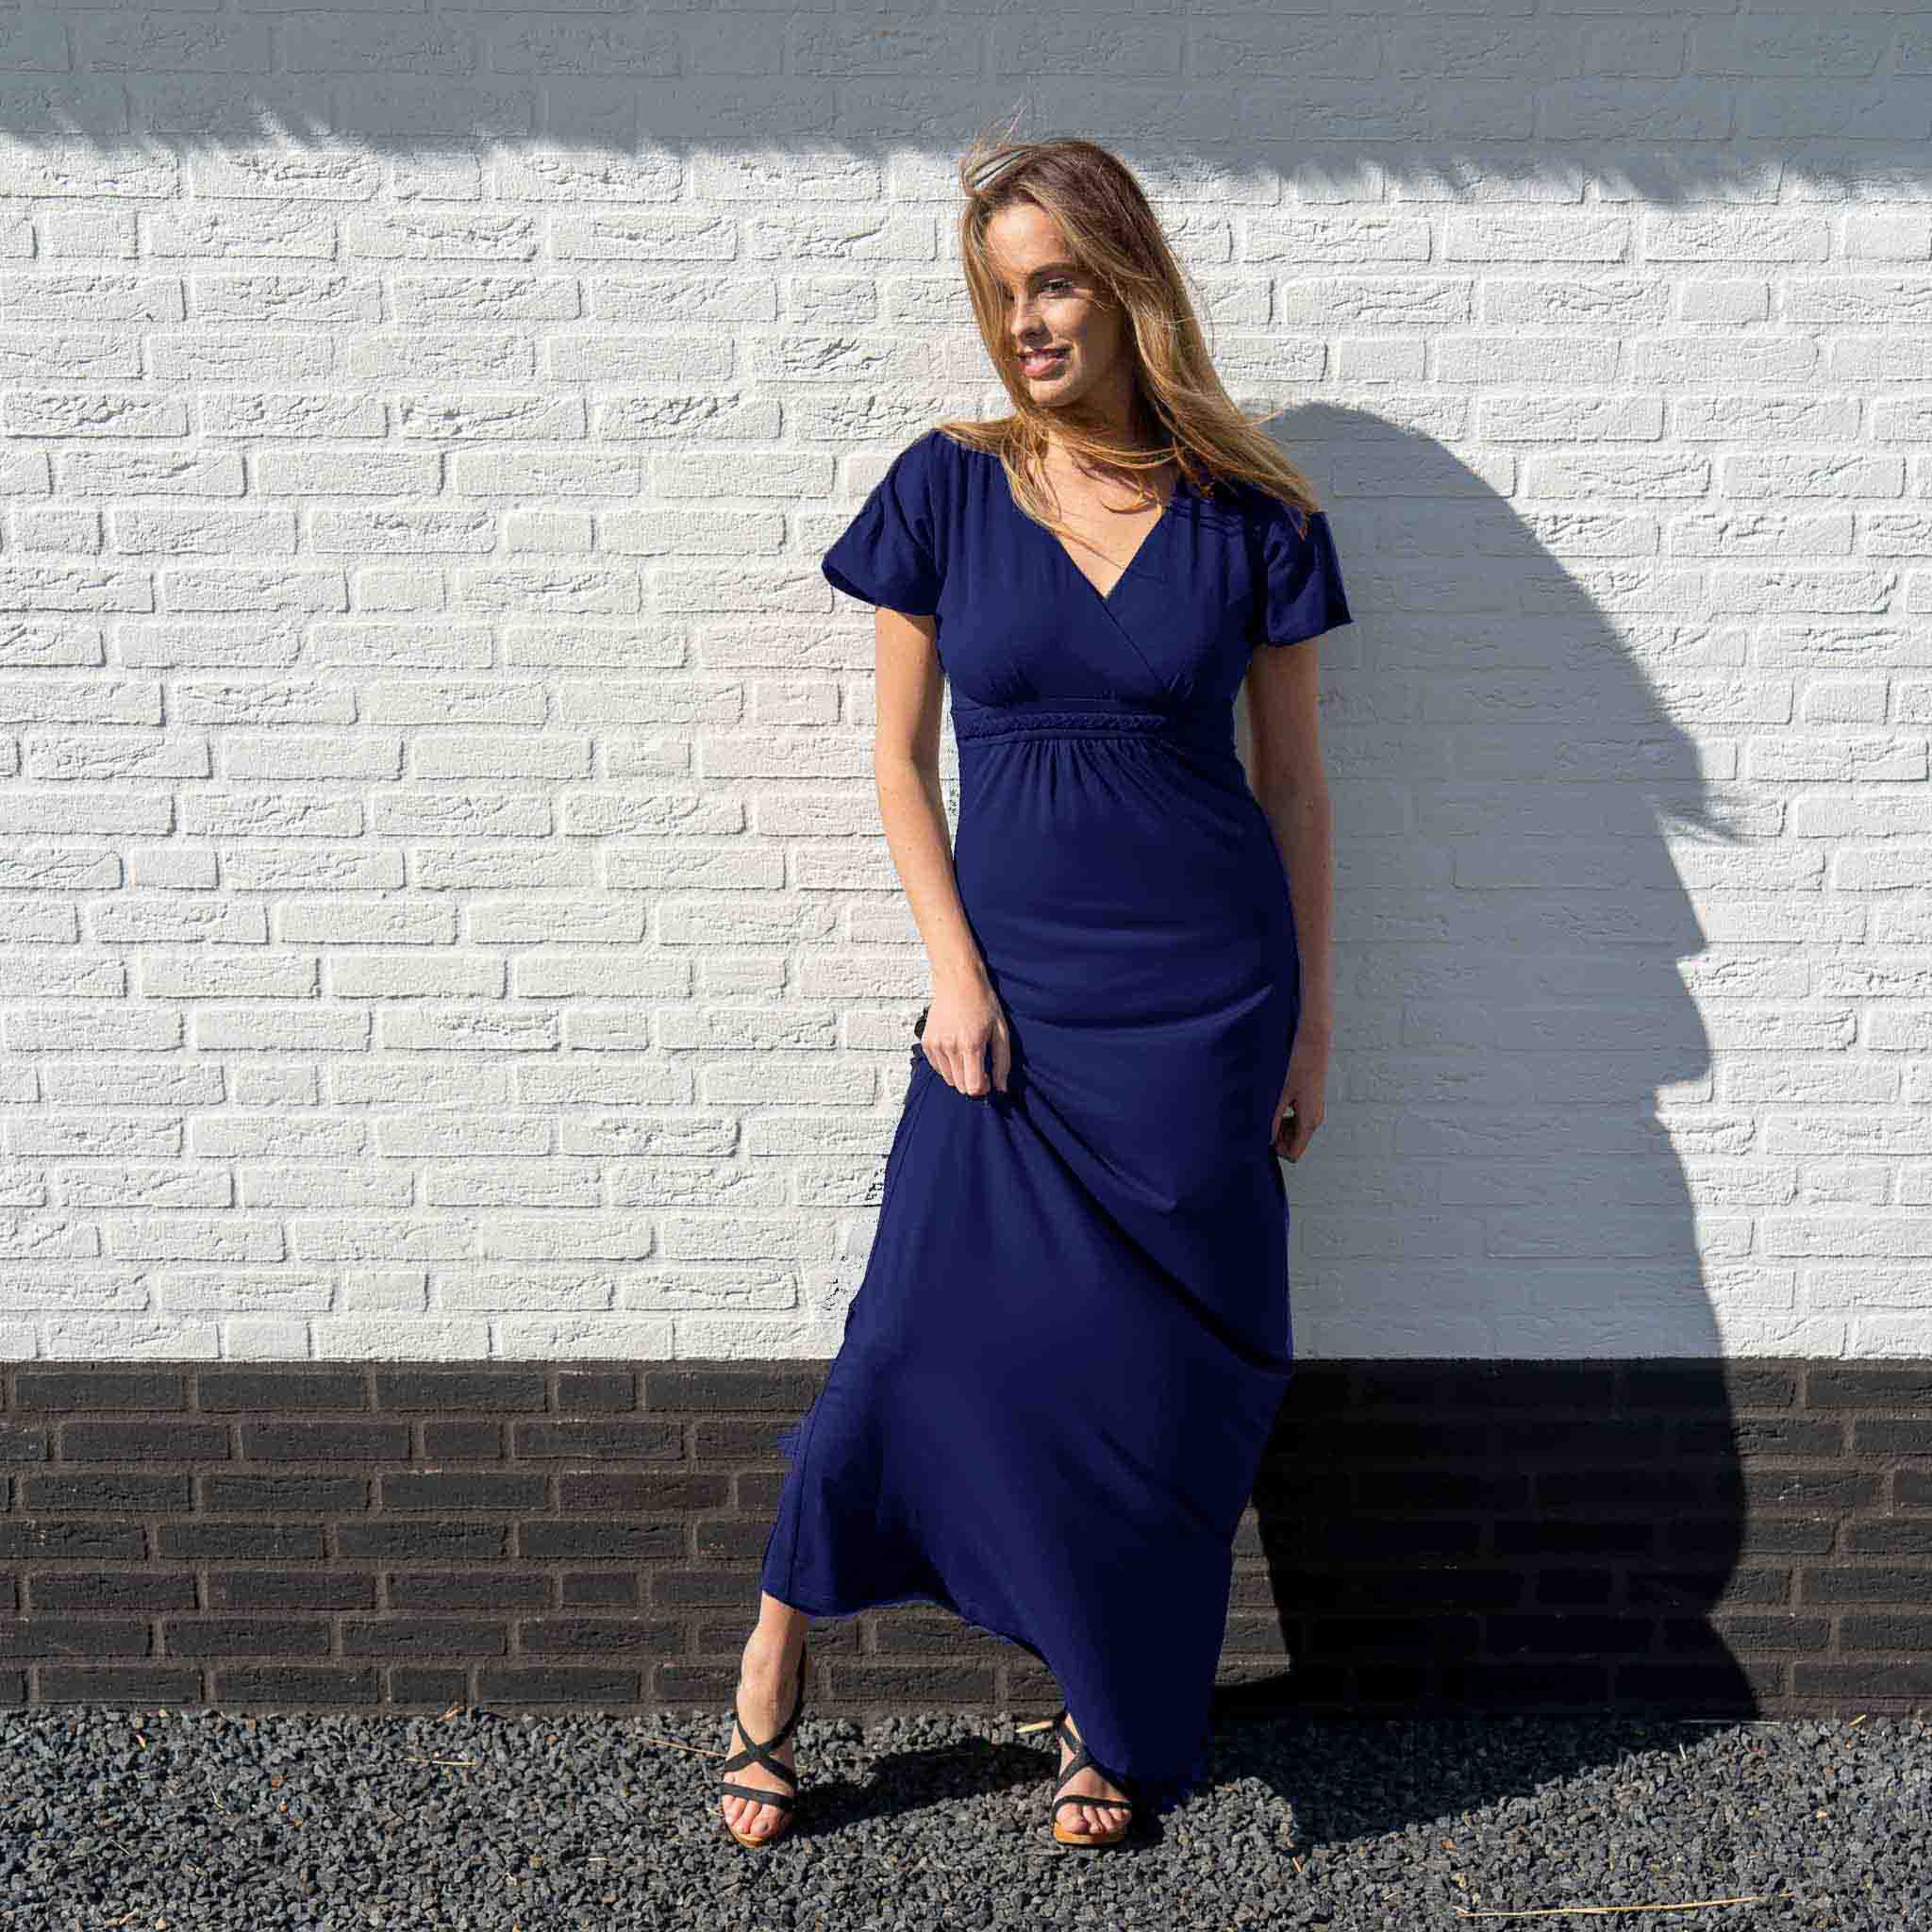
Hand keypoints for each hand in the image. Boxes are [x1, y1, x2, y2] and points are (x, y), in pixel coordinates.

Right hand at [921, 984, 1010, 1098]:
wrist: (957, 981)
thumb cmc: (983, 1003)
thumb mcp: (1001, 1030)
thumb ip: (1002, 1062)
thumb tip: (1001, 1088)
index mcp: (971, 1044)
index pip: (972, 1087)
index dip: (983, 1088)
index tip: (988, 1078)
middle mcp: (950, 1047)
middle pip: (960, 1086)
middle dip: (973, 1082)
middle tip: (980, 1065)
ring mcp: (935, 1045)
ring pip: (948, 1079)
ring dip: (960, 1074)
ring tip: (968, 1054)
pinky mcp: (927, 1042)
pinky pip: (938, 1068)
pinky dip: (948, 1065)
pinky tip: (956, 1049)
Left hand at [1271, 1031, 1326, 1161]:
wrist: (1312, 1039)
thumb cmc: (1296, 1063)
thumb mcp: (1278, 1094)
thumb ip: (1271, 1120)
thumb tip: (1264, 1140)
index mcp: (1309, 1121)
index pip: (1292, 1154)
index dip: (1275, 1149)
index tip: (1260, 1134)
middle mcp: (1314, 1118)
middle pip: (1292, 1144)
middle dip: (1275, 1137)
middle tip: (1260, 1117)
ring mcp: (1313, 1110)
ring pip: (1293, 1132)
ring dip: (1277, 1126)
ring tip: (1266, 1106)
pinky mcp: (1310, 1101)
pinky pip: (1295, 1119)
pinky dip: (1282, 1116)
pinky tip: (1273, 1100)